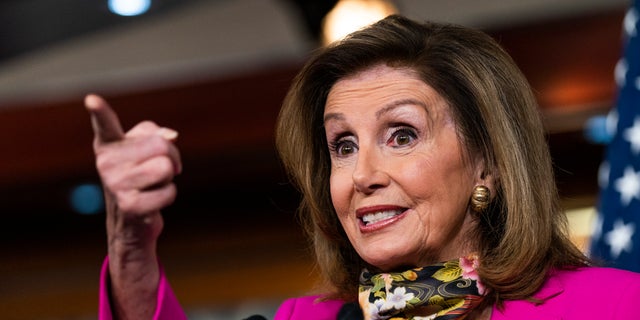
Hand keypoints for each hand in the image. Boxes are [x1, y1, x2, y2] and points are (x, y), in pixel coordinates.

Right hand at [85, 93, 181, 318]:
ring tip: (153, 184)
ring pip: (166, 167)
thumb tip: (170, 136)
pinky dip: (168, 195)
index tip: (92, 100)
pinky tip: (152, 201)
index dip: (100, 112)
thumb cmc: (141, 176)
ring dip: (169, 178)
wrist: (131, 220)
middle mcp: (107, 162)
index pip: (105, 125)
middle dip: (172, 156)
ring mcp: (115, 185)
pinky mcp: (129, 205)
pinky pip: (169, 191)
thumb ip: (157, 134)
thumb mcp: (146, 151)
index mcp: (109, 145)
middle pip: (162, 145)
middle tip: (162, 168)